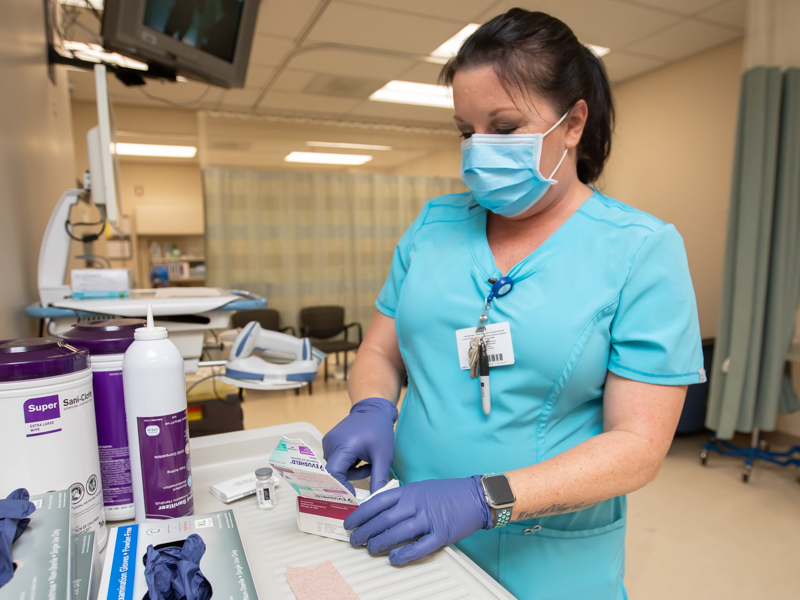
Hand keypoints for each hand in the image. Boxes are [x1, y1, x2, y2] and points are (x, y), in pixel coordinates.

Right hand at [322, 397, 397, 494]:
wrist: (373, 409)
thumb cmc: (380, 431)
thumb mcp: (383, 457)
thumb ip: (379, 479)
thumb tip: (375, 500)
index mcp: (343, 446)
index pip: (334, 474)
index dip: (341, 487)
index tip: (353, 494)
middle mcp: (331, 443)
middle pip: (336, 472)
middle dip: (353, 475)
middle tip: (370, 468)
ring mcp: (328, 440)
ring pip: (336, 466)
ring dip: (351, 469)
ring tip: (366, 459)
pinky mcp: (329, 440)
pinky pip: (335, 459)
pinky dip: (347, 462)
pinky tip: (359, 454)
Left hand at [344, 476, 492, 565]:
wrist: (475, 496)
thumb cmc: (447, 492)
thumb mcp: (420, 488)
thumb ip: (400, 498)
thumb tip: (377, 511)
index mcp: (409, 491)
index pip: (377, 502)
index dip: (360, 514)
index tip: (350, 523)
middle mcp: (416, 504)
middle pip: (383, 519)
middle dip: (365, 531)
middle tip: (355, 540)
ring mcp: (428, 519)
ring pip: (397, 533)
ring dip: (380, 543)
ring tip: (370, 549)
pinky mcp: (441, 534)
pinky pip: (419, 547)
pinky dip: (404, 554)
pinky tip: (394, 559)